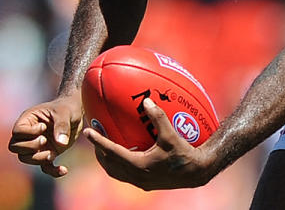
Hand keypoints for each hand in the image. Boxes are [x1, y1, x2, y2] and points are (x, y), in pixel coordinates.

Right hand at [8, 94, 83, 176]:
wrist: (76, 112)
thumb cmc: (68, 108)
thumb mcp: (65, 113)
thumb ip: (62, 126)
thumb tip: (60, 143)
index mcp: (28, 120)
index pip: (17, 132)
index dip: (28, 133)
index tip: (43, 127)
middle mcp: (29, 134)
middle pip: (15, 147)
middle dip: (29, 147)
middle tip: (44, 140)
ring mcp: (37, 145)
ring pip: (25, 158)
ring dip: (37, 159)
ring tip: (52, 154)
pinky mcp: (48, 153)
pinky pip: (44, 167)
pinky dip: (53, 171)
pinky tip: (64, 170)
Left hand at [82, 98, 214, 189]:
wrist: (196, 172)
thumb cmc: (184, 153)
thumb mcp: (171, 135)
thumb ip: (159, 117)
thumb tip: (147, 101)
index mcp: (138, 165)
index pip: (112, 152)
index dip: (98, 141)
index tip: (87, 131)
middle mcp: (136, 176)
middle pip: (109, 164)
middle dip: (99, 151)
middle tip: (94, 137)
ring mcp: (140, 182)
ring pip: (115, 172)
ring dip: (107, 160)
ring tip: (104, 148)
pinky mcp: (146, 184)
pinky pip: (125, 175)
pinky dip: (119, 165)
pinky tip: (125, 155)